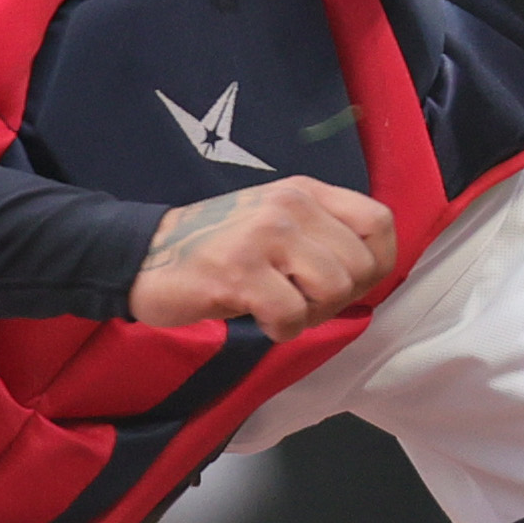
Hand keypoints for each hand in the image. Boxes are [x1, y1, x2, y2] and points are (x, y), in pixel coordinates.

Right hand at [131, 176, 399, 337]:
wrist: (143, 255)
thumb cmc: (216, 247)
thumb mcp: (277, 223)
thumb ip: (321, 236)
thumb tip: (368, 274)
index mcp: (306, 192)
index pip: (380, 222)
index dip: (375, 263)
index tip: (346, 284)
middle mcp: (291, 205)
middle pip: (361, 265)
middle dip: (338, 299)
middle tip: (300, 302)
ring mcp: (265, 234)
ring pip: (333, 289)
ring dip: (311, 314)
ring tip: (279, 308)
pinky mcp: (239, 270)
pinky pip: (292, 315)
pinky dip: (281, 330)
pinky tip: (259, 319)